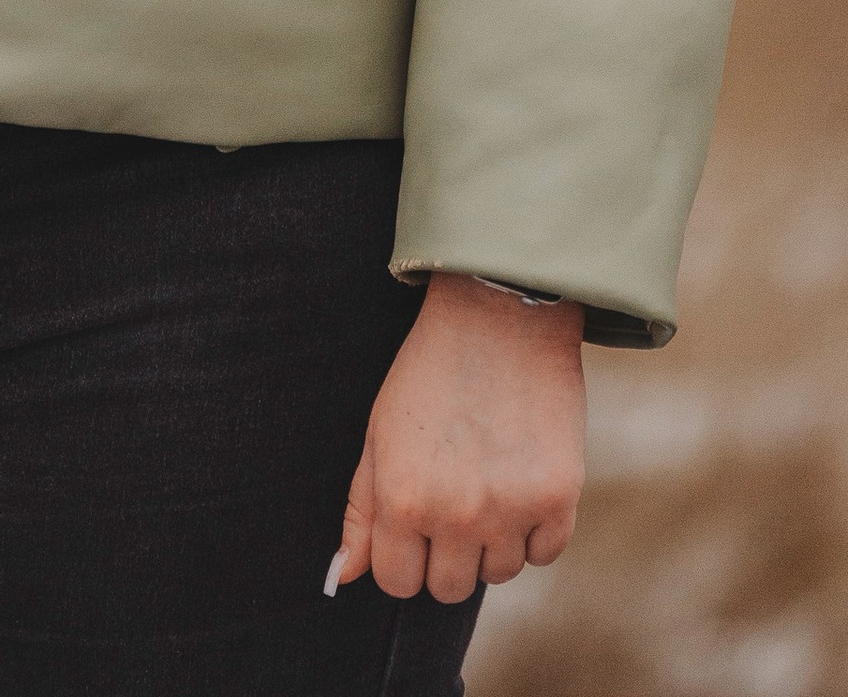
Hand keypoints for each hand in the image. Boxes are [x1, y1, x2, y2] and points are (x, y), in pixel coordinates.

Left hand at [334, 273, 584, 602]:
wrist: (499, 316)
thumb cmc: (429, 372)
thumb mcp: (380, 432)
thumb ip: (362, 510)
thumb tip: (346, 577)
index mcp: (403, 498)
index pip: (397, 582)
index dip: (403, 557)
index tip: (414, 527)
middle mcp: (456, 514)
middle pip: (449, 589)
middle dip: (447, 554)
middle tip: (453, 499)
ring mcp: (511, 510)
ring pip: (500, 573)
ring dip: (493, 540)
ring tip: (487, 478)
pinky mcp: (559, 500)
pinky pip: (545, 553)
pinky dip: (535, 528)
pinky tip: (521, 478)